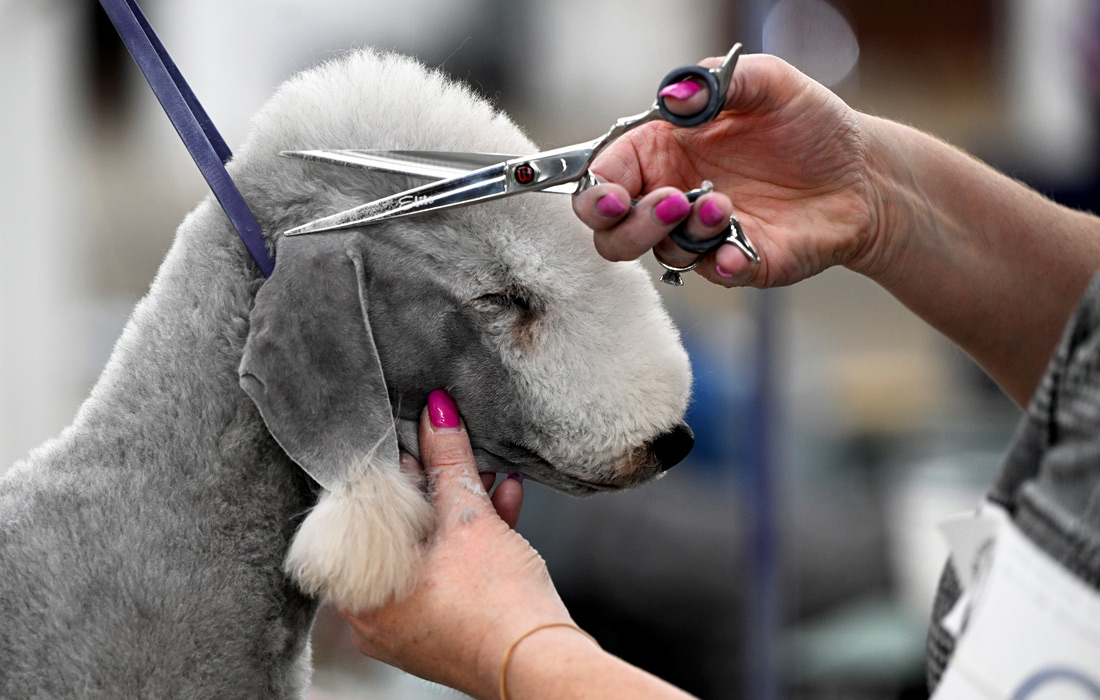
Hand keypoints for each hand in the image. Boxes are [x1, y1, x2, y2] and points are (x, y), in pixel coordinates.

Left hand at [340, 391, 574, 698]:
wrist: (542, 664)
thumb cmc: (496, 608)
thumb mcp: (469, 519)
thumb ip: (448, 462)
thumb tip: (437, 415)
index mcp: (359, 594)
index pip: (364, 515)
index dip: (394, 471)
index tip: (415, 442)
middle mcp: (376, 618)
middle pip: (401, 533)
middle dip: (437, 488)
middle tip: (454, 454)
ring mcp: (411, 628)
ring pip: (430, 553)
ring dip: (461, 510)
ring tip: (488, 476)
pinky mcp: (446, 631)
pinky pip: (448, 575)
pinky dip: (471, 543)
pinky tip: (503, 506)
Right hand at [573, 52, 878, 288]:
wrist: (861, 172)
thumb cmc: (808, 124)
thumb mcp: (770, 83)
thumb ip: (720, 82)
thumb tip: (675, 94)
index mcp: (662, 151)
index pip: (603, 178)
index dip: (596, 194)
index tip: (613, 196)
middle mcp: (672, 196)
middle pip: (612, 234)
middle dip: (629, 226)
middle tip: (672, 202)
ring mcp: (703, 235)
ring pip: (662, 253)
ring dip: (687, 234)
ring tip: (724, 206)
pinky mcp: (738, 262)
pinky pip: (714, 274)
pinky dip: (721, 265)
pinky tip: (740, 248)